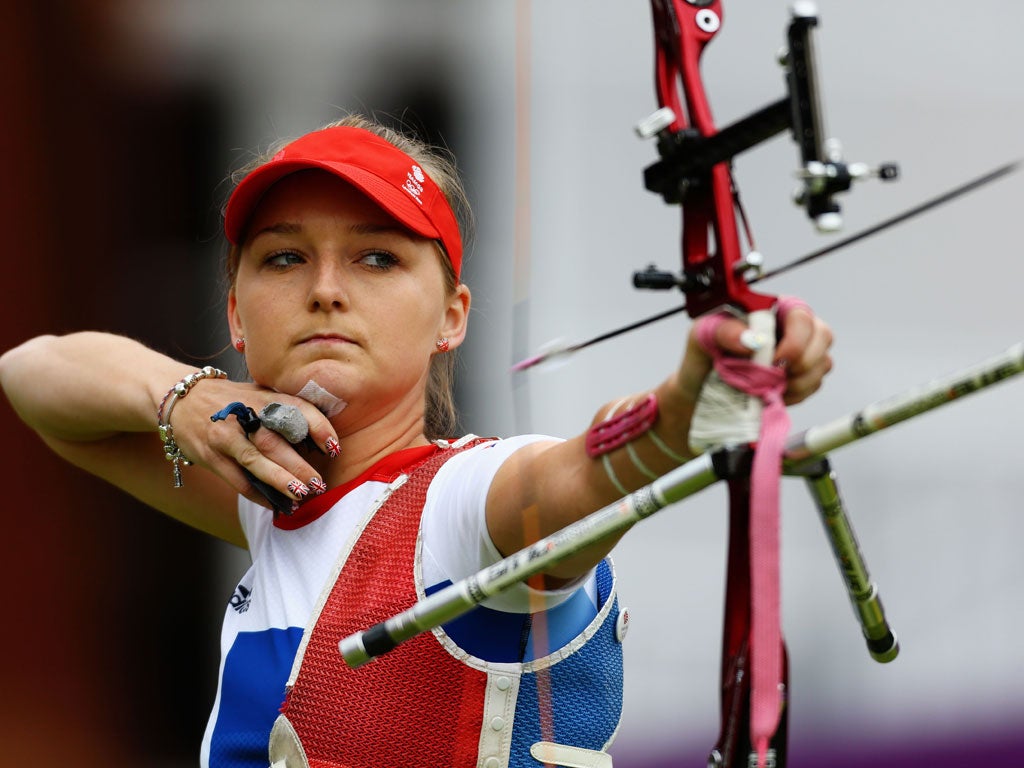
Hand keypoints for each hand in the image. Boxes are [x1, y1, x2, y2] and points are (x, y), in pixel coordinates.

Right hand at [168, 378, 339, 509]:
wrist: (182, 401)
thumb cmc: (232, 401)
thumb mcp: (259, 395)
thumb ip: (284, 410)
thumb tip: (320, 439)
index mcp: (262, 397)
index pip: (295, 408)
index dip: (318, 427)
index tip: (335, 448)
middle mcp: (243, 415)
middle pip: (275, 442)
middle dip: (300, 466)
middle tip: (319, 484)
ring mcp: (225, 437)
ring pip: (255, 462)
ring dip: (280, 482)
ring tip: (301, 496)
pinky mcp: (210, 456)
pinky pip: (237, 480)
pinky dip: (258, 494)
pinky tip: (275, 504)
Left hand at [681, 298, 833, 405]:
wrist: (701, 385)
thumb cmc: (705, 352)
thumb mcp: (704, 334)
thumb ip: (725, 330)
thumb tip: (751, 339)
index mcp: (771, 309)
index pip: (801, 315)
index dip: (796, 339)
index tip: (776, 360)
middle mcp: (791, 327)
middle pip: (823, 336)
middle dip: (804, 362)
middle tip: (776, 375)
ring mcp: (801, 351)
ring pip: (823, 363)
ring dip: (799, 381)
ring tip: (769, 387)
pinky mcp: (802, 375)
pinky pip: (814, 384)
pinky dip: (797, 394)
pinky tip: (775, 394)